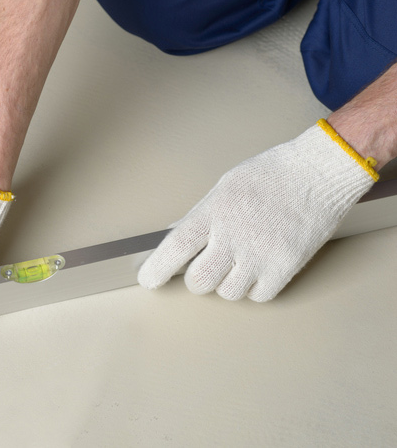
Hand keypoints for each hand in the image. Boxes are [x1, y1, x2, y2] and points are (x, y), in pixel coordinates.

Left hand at [138, 120, 377, 300]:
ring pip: (228, 292)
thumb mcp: (225, 187)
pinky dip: (255, 289)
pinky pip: (259, 296)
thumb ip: (200, 216)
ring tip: (240, 262)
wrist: (319, 171)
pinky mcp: (286, 266)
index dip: (157, 268)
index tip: (149, 280)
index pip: (175, 247)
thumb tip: (175, 236)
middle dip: (198, 279)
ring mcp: (261, 253)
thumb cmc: (273, 174)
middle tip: (207, 267)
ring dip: (228, 283)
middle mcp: (234, 235)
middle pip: (199, 281)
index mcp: (214, 211)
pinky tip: (259, 270)